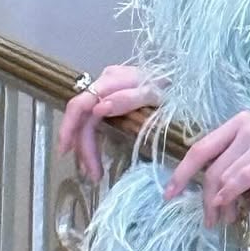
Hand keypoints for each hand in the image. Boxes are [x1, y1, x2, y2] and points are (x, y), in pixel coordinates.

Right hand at [57, 64, 167, 182]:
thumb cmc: (171, 86)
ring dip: (87, 147)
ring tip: (95, 172)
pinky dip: (94, 139)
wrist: (183, 76)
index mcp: (111, 81)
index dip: (69, 128)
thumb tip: (98, 109)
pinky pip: (96, 120)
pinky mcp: (113, 98)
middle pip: (82, 116)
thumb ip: (128, 99)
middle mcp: (104, 83)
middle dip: (83, 146)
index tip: (66, 153)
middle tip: (92, 174)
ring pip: (88, 121)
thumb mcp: (154, 93)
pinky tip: (96, 155)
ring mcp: (108, 91)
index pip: (80, 104)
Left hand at [162, 110, 249, 227]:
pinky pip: (244, 177)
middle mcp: (247, 125)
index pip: (201, 148)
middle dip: (205, 198)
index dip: (182, 173)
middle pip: (212, 167)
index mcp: (238, 123)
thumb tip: (208, 196)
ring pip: (226, 176)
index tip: (169, 195)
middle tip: (211, 221)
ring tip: (226, 219)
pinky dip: (232, 194)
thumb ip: (233, 167)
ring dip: (220, 203)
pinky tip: (231, 207)